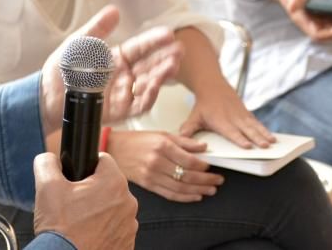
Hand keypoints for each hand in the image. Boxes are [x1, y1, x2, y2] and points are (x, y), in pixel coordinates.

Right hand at [33, 152, 137, 249]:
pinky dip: (104, 231)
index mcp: (113, 182)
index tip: (76, 180)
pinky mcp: (127, 244)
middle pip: (108, 186)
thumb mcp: (46, 187)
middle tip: (73, 204)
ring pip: (113, 208)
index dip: (86, 167)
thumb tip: (47, 159)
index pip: (103, 160)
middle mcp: (128, 202)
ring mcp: (130, 226)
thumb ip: (47, 164)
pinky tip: (88, 235)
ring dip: (99, 212)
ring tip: (79, 223)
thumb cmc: (61, 230)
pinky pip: (116, 229)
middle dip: (92, 192)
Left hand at [40, 5, 183, 134]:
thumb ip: (98, 29)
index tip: (169, 34)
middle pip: (150, 66)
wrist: (46, 95)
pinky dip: (149, 97)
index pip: (141, 48)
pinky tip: (156, 86)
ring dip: (162, 76)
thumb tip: (114, 11)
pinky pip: (138, 105)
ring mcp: (123, 94)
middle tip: (179, 50)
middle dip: (165, 58)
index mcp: (117, 58)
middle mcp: (124, 76)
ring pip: (148, 84)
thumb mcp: (80, 43)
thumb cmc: (62, 69)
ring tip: (172, 65)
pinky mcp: (119, 111)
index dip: (155, 41)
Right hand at [106, 130, 223, 202]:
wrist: (114, 150)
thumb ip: (184, 141)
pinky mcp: (148, 185)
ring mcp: (152, 175)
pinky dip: (184, 197)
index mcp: (162, 146)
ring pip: (180, 187)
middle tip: (217, 180)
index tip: (211, 167)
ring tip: (210, 190)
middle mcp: (157, 161)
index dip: (203, 166)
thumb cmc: (136, 140)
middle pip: (187, 175)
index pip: (189, 160)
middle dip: (206, 180)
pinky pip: (170, 194)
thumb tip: (203, 147)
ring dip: (198, 190)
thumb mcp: (161, 134)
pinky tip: (195, 196)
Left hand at [178, 83, 274, 148]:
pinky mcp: (246, 113)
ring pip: (254, 126)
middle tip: (265, 146)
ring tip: (272, 142)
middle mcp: (232, 117)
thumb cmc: (204, 104)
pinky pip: (256, 122)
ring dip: (264, 134)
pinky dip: (264, 129)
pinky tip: (271, 136)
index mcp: (220, 120)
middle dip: (256, 138)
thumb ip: (188, 129)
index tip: (248, 146)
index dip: (239, 139)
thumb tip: (180, 138)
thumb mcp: (194, 116)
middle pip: (246, 129)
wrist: (213, 85)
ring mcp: (241, 114)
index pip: (231, 132)